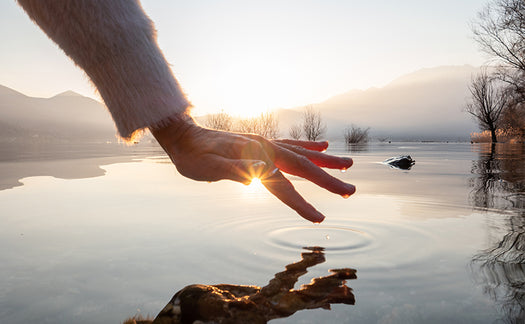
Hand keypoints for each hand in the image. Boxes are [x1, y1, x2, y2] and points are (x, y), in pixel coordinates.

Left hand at [150, 113, 354, 222]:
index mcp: (254, 157)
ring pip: (302, 154)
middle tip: (351, 191)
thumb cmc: (193, 157)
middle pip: (302, 167)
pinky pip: (292, 145)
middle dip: (328, 180)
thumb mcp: (207, 167)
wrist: (183, 137)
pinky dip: (309, 147)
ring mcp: (265, 144)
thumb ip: (233, 169)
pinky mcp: (262, 143)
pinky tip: (323, 146)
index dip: (301, 203)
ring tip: (348, 166)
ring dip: (326, 162)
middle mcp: (265, 148)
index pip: (283, 185)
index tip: (319, 219)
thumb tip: (261, 173)